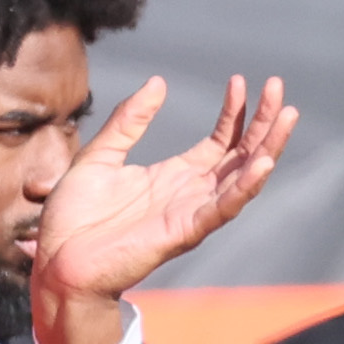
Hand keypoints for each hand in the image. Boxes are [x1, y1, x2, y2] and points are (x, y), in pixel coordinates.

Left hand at [32, 75, 297, 343]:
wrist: (57, 262)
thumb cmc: (75, 218)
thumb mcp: (99, 155)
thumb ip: (129, 122)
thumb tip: (158, 82)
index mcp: (173, 176)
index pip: (219, 141)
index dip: (234, 112)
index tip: (241, 81)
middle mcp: (189, 194)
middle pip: (240, 154)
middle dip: (262, 122)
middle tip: (277, 86)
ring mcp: (189, 213)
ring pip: (241, 179)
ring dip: (267, 148)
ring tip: (286, 116)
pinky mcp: (182, 233)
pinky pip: (221, 210)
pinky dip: (244, 188)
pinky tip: (262, 163)